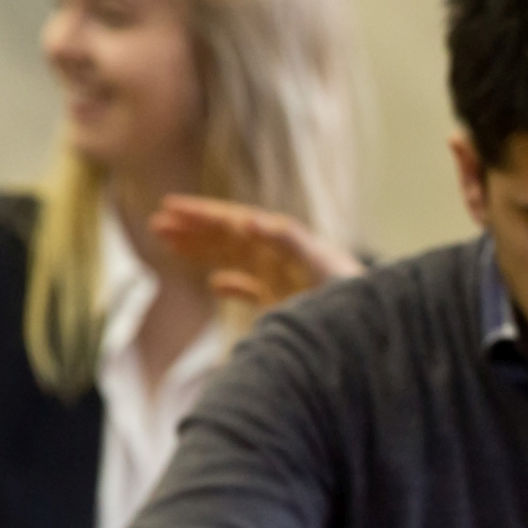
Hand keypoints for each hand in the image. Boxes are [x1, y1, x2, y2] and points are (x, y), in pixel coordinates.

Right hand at [150, 194, 364, 308]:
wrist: (372, 321)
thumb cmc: (347, 289)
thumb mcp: (318, 262)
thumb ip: (286, 240)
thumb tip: (249, 220)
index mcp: (282, 241)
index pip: (234, 221)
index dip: (202, 214)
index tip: (169, 205)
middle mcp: (279, 256)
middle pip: (229, 236)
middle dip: (194, 229)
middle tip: (156, 223)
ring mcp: (281, 277)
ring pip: (233, 258)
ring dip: (202, 250)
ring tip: (167, 243)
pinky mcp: (285, 301)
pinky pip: (252, 288)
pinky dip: (233, 285)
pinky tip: (214, 283)